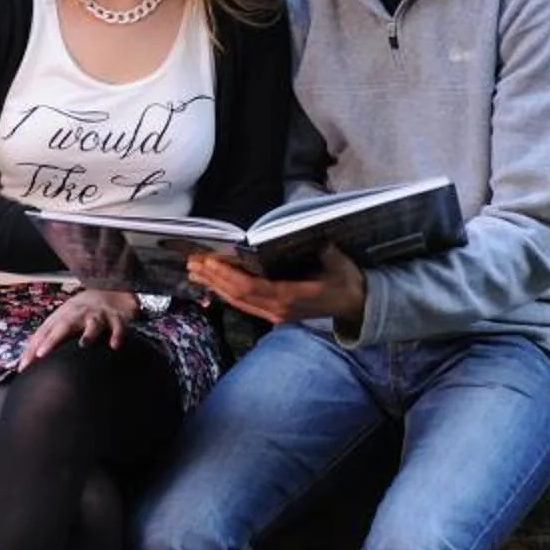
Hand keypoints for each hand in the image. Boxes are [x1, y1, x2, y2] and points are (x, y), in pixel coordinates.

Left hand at [18, 286, 139, 363]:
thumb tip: (26, 360)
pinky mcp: (115, 319)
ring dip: (88, 334)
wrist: (108, 290)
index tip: (23, 366)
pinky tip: (114, 346)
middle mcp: (78, 315)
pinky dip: (116, 335)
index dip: (32, 349)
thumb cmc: (80, 312)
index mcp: (62, 316)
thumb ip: (47, 337)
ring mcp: (97, 316)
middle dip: (52, 340)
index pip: (44, 333)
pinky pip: (117, 327)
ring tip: (83, 345)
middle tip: (40, 355)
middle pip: (63, 327)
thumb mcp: (62, 319)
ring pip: (92, 324)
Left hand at [187, 243, 366, 331]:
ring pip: (238, 302)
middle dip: (213, 278)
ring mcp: (275, 315)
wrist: (357, 305)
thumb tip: (311, 235)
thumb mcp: (339, 262)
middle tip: (192, 263)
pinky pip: (245, 304)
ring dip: (215, 286)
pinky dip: (226, 292)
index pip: (252, 288)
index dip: (229, 276)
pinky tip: (214, 283)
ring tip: (195, 272)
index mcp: (291, 297)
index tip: (210, 262)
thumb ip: (324, 251)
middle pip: (238, 295)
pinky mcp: (274, 314)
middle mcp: (278, 310)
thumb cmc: (347, 280)